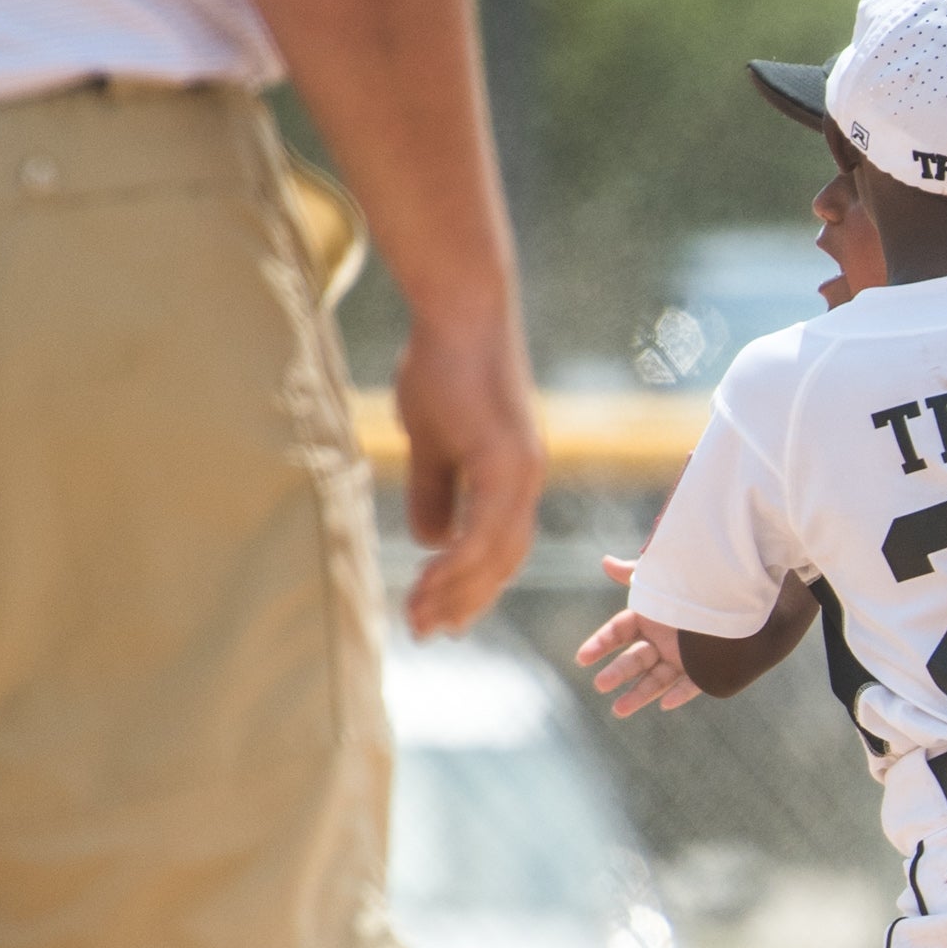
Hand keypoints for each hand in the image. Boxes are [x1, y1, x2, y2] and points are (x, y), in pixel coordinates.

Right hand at [393, 312, 544, 634]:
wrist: (459, 315)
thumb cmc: (442, 369)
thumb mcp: (431, 441)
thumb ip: (436, 491)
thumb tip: (431, 543)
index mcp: (513, 479)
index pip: (499, 550)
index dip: (471, 586)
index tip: (438, 615)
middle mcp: (526, 480)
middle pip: (503, 561)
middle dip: (464, 600)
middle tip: (427, 632)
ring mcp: (521, 471)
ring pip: (495, 551)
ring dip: (457, 588)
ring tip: (420, 616)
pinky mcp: (506, 459)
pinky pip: (486, 525)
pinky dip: (461, 558)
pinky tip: (432, 579)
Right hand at [574, 556, 698, 715]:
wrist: (744, 592)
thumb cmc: (698, 584)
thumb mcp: (664, 580)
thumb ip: (635, 575)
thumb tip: (605, 562)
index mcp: (649, 619)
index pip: (618, 633)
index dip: (600, 644)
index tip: (583, 658)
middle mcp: (663, 641)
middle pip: (635, 659)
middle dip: (618, 672)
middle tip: (600, 685)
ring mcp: (684, 658)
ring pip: (658, 680)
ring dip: (640, 694)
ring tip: (619, 711)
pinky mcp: (706, 670)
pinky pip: (693, 685)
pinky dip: (681, 695)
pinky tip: (666, 705)